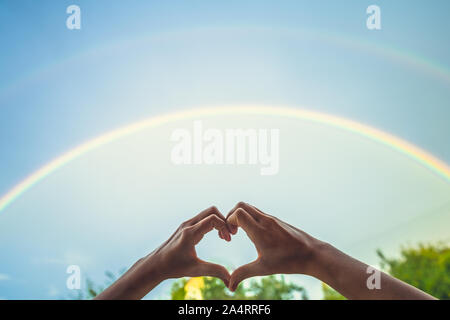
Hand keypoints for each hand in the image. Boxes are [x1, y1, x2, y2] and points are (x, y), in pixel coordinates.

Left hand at [95, 206, 232, 298]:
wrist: (156, 264)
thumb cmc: (173, 267)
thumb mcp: (195, 270)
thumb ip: (214, 271)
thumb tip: (231, 280)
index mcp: (190, 233)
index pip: (212, 219)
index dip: (224, 226)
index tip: (228, 240)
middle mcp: (188, 225)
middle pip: (212, 211)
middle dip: (224, 221)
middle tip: (229, 236)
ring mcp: (187, 224)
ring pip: (208, 213)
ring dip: (219, 222)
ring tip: (224, 237)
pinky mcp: (186, 226)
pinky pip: (203, 218)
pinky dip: (213, 223)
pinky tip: (216, 236)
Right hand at [226, 202, 322, 290]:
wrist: (312, 254)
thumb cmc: (288, 261)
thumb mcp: (264, 268)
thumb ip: (244, 273)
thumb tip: (230, 287)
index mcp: (260, 231)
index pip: (238, 213)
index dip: (229, 221)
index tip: (230, 235)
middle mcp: (265, 220)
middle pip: (241, 205)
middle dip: (231, 215)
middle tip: (232, 231)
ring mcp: (271, 219)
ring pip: (250, 207)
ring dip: (240, 216)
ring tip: (240, 232)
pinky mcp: (276, 220)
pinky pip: (258, 212)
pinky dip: (250, 218)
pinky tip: (253, 234)